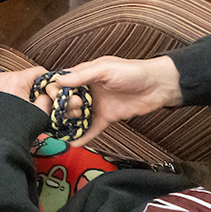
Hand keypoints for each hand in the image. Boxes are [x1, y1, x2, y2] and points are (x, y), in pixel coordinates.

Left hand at [0, 66, 50, 113]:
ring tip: (21, 107)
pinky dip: (7, 94)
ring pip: (12, 82)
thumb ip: (47, 99)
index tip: (49, 91)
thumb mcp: (39, 113)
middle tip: (35, 102)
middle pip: (24, 76)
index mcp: (17, 79)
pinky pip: (1, 88)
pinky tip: (10, 108)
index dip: (47, 81)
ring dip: (19, 91)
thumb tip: (48, 94)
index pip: (38, 71)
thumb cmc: (15, 128)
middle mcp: (2, 77)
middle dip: (32, 87)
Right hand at [56, 55, 182, 146]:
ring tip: (65, 127)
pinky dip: (84, 135)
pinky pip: (92, 127)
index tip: (53, 97)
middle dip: (64, 107)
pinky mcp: (106, 117)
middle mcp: (87, 90)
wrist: (157, 87)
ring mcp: (96, 104)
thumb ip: (82, 75)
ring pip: (76, 115)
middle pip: (66, 101)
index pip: (61, 83)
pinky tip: (74, 142)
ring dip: (70, 121)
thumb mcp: (105, 69)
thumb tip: (60, 80)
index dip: (54, 90)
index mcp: (84, 75)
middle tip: (72, 109)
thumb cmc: (132, 71)